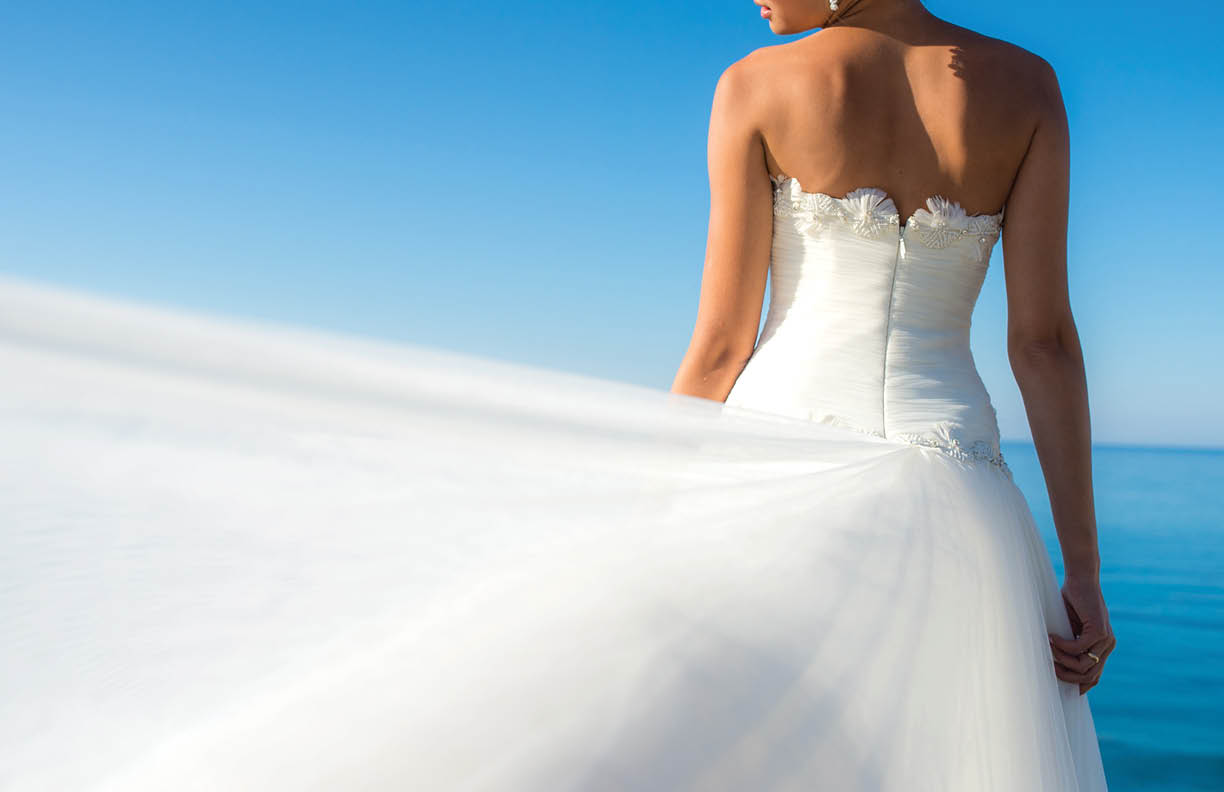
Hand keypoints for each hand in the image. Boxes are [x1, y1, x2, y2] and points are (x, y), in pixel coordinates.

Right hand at [1048, 575, 1114, 694]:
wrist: (1081, 578)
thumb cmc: (1072, 600)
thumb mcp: (1071, 627)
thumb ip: (1071, 643)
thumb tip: (1056, 662)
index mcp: (1103, 646)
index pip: (1095, 675)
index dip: (1080, 685)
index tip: (1062, 687)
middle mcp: (1108, 645)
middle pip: (1090, 676)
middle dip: (1068, 676)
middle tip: (1050, 666)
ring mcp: (1106, 640)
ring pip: (1084, 665)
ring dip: (1063, 660)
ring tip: (1049, 649)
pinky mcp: (1099, 631)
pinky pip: (1078, 648)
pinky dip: (1062, 646)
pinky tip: (1052, 637)